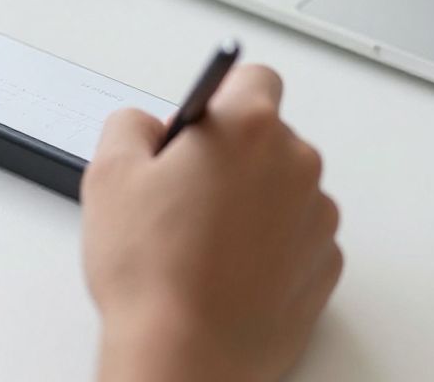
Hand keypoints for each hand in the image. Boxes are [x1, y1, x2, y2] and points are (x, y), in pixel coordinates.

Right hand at [81, 65, 341, 381]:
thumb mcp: (109, 174)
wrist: (186, 355)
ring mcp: (317, 218)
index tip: (200, 126)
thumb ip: (130, 125)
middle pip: (267, 136)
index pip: (253, 78)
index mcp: (247, 128)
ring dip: (251, 202)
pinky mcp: (325, 266)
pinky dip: (269, 246)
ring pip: (283, 188)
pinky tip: (226, 270)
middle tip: (181, 195)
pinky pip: (296, 237)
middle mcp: (295, 165)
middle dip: (231, 156)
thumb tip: (148, 127)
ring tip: (200, 242)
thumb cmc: (153, 273)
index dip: (220, 100)